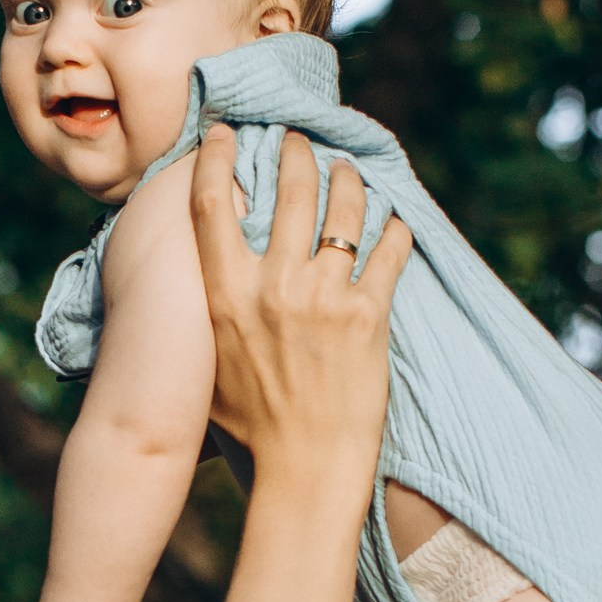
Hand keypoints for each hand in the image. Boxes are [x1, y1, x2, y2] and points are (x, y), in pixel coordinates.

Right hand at [190, 126, 411, 491]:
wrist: (305, 470)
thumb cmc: (253, 425)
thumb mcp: (211, 363)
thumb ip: (210, 311)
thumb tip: (204, 272)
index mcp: (222, 297)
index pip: (212, 204)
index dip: (216, 157)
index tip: (224, 132)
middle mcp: (270, 288)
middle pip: (287, 189)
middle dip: (297, 151)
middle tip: (302, 140)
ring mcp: (322, 298)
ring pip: (344, 208)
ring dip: (350, 179)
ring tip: (350, 171)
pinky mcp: (368, 315)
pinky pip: (389, 250)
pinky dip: (395, 229)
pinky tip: (397, 222)